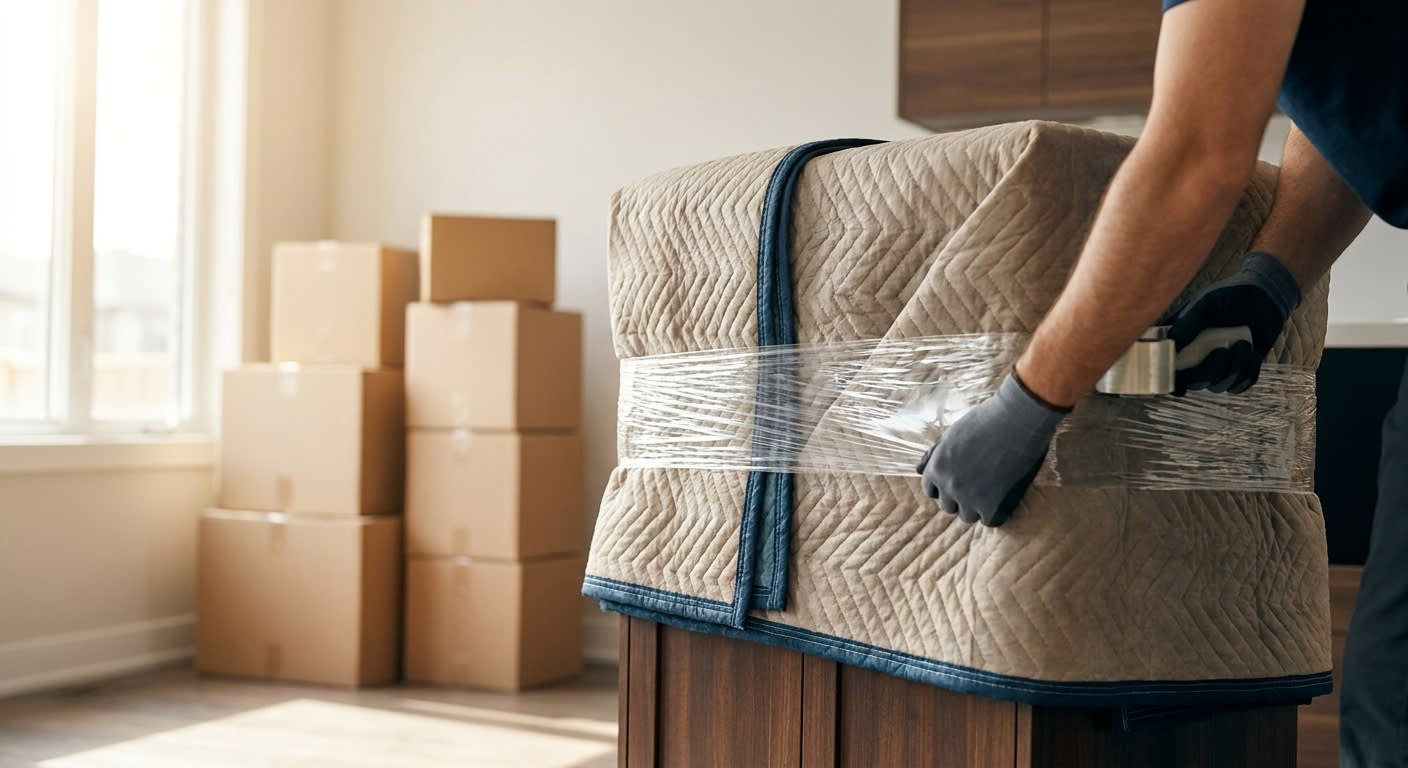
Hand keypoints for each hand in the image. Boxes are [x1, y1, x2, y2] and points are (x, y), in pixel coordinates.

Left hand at [915, 372, 1066, 526]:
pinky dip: (996, 513)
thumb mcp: (951, 434)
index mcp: (936, 468)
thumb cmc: (985, 421)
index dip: (943, 486)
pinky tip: (1003, 498)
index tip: (958, 480)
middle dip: (959, 497)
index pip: (930, 490)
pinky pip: (989, 521)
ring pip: (968, 515)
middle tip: (978, 483)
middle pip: (948, 505)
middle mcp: (948, 486)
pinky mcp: (992, 505)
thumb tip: (918, 470)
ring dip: (977, 506)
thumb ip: (934, 455)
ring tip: (991, 489)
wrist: (1016, 420)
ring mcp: (969, 498)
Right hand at [1167, 251, 1299, 393]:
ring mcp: (1218, 366)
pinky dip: (1247, 373)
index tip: (1179, 385)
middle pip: (1194, 383)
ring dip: (1233, 368)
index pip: (1169, 370)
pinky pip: (1240, 386)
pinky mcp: (1240, 371)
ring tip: (1243, 343)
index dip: (1171, 381)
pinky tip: (1252, 354)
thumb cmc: (1229, 296)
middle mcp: (1196, 359)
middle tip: (1222, 350)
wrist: (1264, 296)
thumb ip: (1186, 324)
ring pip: (1218, 386)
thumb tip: (1170, 344)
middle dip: (1208, 372)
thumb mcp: (1204, 304)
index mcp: (1180, 343)